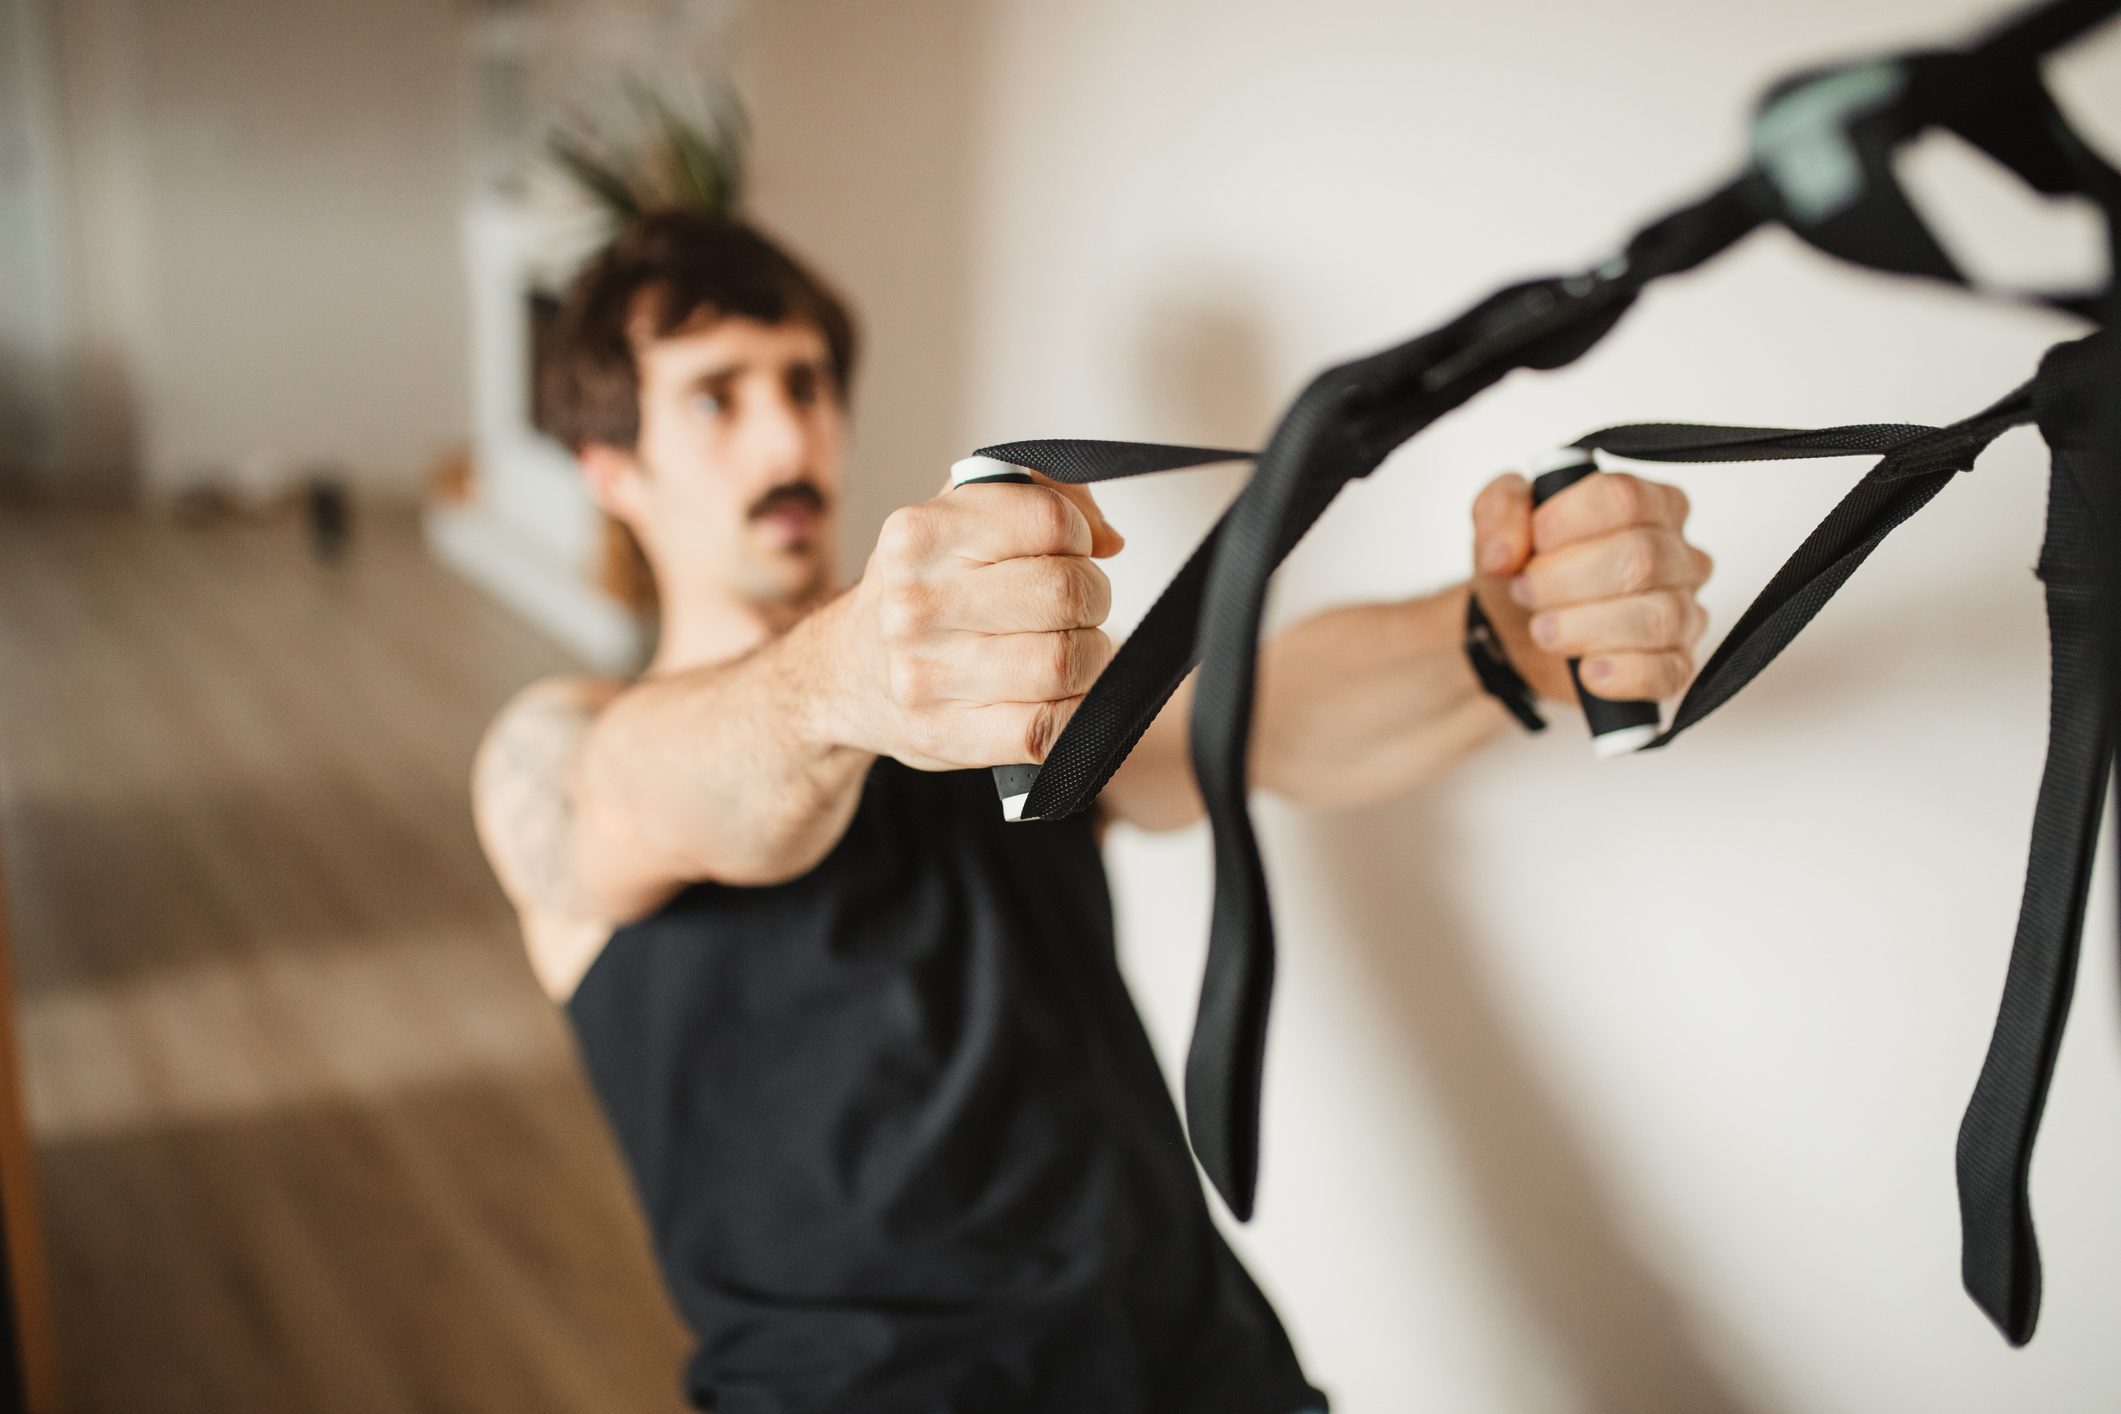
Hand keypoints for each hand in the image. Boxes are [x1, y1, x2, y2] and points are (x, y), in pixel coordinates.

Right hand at [834, 473, 1124, 769]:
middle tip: (1074, 606)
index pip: (1049, 519)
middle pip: (1066, 591)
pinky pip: (1050, 728)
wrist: (847, 673)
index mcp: (919, 535)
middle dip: (1092, 597)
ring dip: (1089, 656)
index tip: (1069, 549)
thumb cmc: (924, 592)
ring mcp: (925, 675)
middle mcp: (914, 604)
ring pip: (1067, 662)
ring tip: (1065, 649)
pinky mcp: (946, 735)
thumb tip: (1109, 539)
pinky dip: (1073, 711)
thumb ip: (1040, 496)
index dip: (1080, 534)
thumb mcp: (960, 519)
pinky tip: (1056, 695)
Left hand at [1469, 470, 1711, 703]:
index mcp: (1650, 503)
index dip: (1566, 523)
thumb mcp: (1501, 520)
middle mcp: (1679, 554)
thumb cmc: (1528, 568)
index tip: (1533, 543)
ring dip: (1584, 627)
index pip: (1624, 498)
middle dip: (1566, 580)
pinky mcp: (1675, 665)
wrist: (1515, 632)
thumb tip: (1504, 553)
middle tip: (1526, 593)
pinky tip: (1587, 671)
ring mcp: (1684, 613)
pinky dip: (1622, 674)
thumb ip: (1499, 507)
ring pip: (1657, 618)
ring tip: (1543, 630)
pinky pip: (1667, 673)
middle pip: (1641, 558)